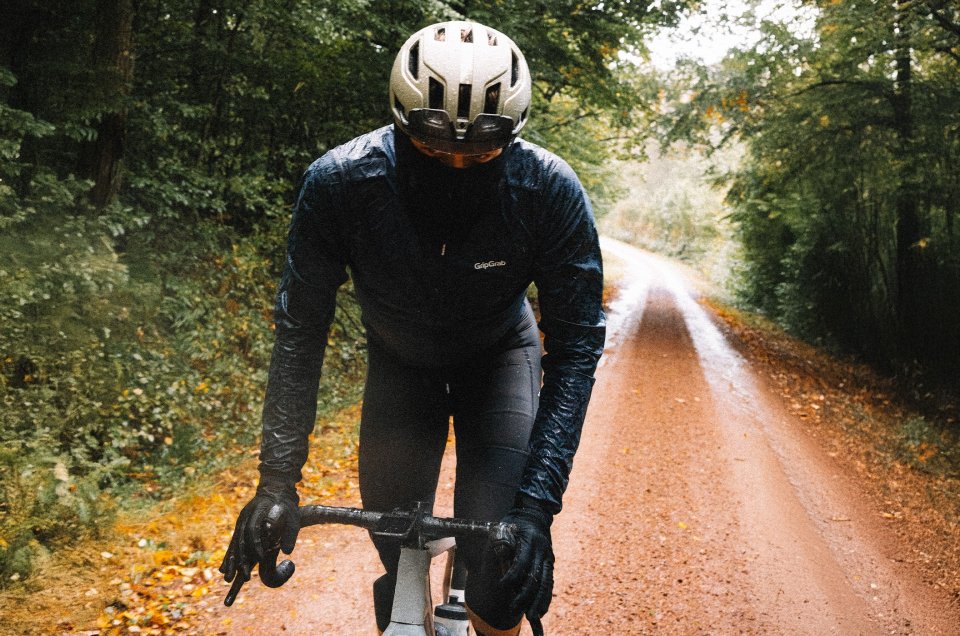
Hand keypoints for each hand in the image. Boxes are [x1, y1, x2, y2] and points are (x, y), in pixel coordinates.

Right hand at [219, 476, 299, 604]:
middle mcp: (246, 516)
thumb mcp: (293, 516)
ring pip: (234, 543)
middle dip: (241, 559)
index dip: (256, 544)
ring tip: (228, 578)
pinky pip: (233, 543)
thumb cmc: (286, 504)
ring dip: (232, 561)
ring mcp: (241, 521)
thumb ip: (290, 533)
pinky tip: (224, 569)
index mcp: (259, 511)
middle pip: (241, 539)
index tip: (261, 558)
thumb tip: (287, 552)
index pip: (253, 529)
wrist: (275, 489)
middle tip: (244, 576)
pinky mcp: (240, 526)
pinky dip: (229, 556)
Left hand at [499, 496, 554, 623]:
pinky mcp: (550, 563)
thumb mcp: (505, 526)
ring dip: (538, 601)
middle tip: (513, 608)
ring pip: (545, 583)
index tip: (502, 585)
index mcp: (530, 540)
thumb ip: (501, 541)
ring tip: (532, 616)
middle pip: (535, 576)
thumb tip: (499, 555)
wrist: (535, 514)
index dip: (512, 575)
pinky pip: (549, 583)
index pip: (522, 561)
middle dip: (525, 595)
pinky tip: (541, 611)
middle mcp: (542, 550)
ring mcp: (548, 557)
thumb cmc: (515, 521)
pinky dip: (545, 597)